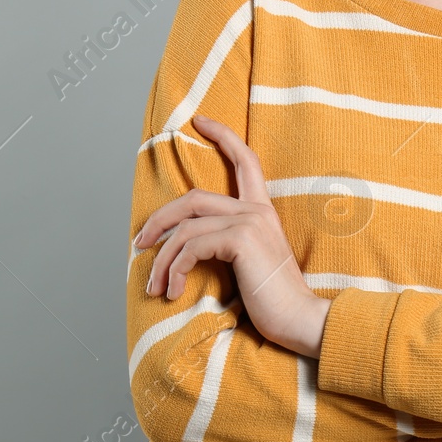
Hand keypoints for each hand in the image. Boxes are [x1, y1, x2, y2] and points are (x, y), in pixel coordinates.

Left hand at [133, 115, 330, 356]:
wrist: (302, 321)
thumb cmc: (275, 301)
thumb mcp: (250, 264)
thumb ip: (228, 244)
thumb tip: (184, 248)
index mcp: (262, 211)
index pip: (245, 160)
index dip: (223, 135)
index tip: (200, 121)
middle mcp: (257, 210)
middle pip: (193, 197)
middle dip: (159, 218)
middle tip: (140, 243)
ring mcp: (250, 221)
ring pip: (186, 227)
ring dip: (162, 259)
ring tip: (154, 286)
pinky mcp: (241, 239)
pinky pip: (191, 246)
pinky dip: (174, 269)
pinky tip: (173, 290)